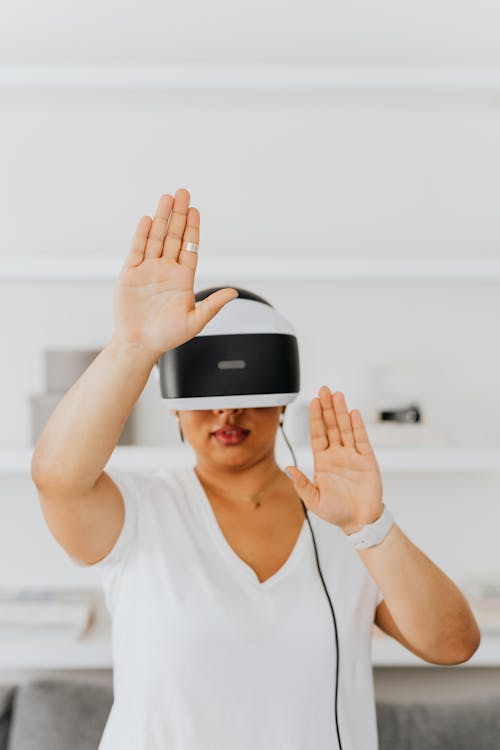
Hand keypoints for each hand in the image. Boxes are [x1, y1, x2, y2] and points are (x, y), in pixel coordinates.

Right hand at [112, 188, 238, 358]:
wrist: (139, 344)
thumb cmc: (167, 336)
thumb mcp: (195, 322)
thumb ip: (212, 305)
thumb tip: (233, 293)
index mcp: (183, 279)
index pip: (189, 247)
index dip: (192, 228)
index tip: (195, 210)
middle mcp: (166, 270)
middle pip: (173, 236)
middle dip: (178, 214)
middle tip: (182, 193)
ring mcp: (147, 270)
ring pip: (156, 238)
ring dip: (162, 218)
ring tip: (167, 198)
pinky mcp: (130, 274)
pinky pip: (137, 249)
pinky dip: (142, 234)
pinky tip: (148, 219)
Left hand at [285, 387, 383, 533]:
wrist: (359, 521)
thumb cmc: (336, 512)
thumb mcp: (313, 500)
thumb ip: (301, 484)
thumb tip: (288, 468)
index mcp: (323, 461)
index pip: (318, 434)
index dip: (315, 418)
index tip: (312, 403)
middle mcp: (337, 454)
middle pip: (331, 426)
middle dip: (327, 408)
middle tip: (324, 390)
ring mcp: (352, 455)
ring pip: (345, 428)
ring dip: (341, 412)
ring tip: (337, 395)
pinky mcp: (367, 460)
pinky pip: (361, 439)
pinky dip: (357, 426)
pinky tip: (353, 413)